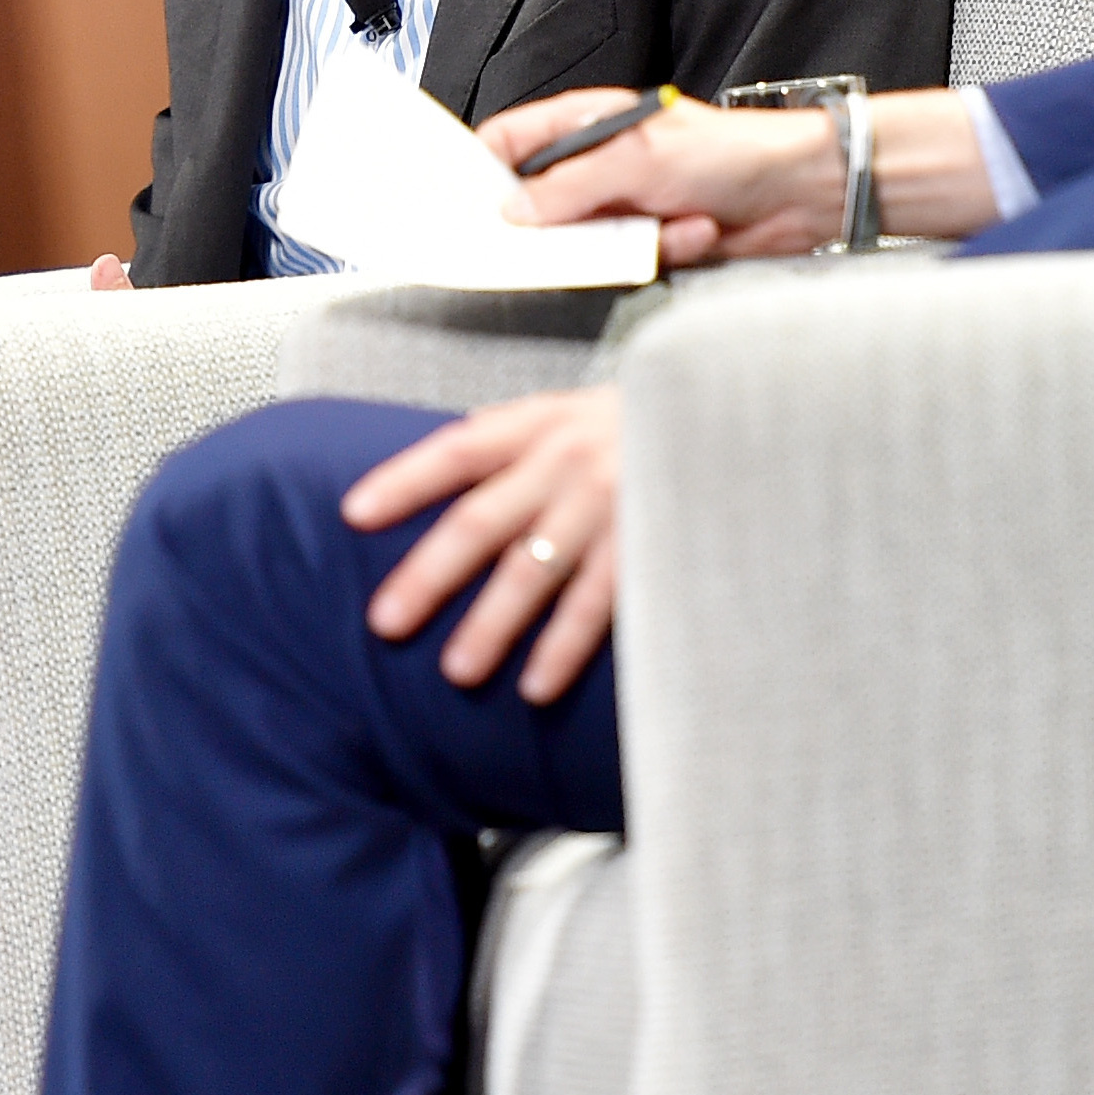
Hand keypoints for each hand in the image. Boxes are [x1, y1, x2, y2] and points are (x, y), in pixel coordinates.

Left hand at [342, 387, 622, 702]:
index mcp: (541, 424)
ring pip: (534, 572)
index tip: (353, 514)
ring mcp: (609, 506)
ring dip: (491, 624)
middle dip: (429, 576)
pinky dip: (564, 646)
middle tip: (384, 622)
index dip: (403, 481)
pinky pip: (598, 604)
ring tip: (456, 671)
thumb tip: (446, 460)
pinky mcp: (650, 546)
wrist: (740, 415)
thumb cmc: (641, 425)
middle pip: (480, 522)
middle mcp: (567, 461)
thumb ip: (516, 438)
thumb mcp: (576, 410)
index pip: (457, 451)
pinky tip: (535, 684)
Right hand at [482, 85, 1005, 253]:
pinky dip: (664, 252)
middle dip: (559, 229)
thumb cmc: (729, 152)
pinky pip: (628, 265)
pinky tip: (699, 231)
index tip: (470, 208)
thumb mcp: (637, 160)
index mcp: (585, 126)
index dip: (483, 173)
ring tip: (671, 221)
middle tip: (575, 237)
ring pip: (582, 246)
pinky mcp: (649, 245)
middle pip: (538, 207)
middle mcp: (598, 166)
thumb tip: (512, 211)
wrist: (802, 192)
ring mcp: (623, 207)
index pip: (509, 144)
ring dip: (627, 243)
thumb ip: (567, 187)